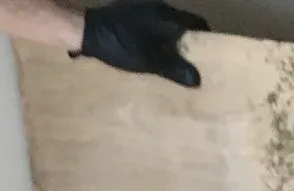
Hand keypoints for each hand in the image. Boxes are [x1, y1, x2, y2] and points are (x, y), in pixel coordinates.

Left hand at [78, 2, 209, 86]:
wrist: (84, 30)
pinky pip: (152, 25)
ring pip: (166, 25)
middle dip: (188, 41)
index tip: (209, 53)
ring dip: (171, 40)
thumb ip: (174, 69)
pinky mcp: (129, 14)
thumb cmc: (119, 44)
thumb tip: (198, 80)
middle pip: (182, 23)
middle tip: (192, 61)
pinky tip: (152, 52)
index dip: (205, 37)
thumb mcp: (149, 61)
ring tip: (172, 60)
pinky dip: (157, 37)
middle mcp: (157, 8)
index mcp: (166, 16)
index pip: (196, 22)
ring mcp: (142, 9)